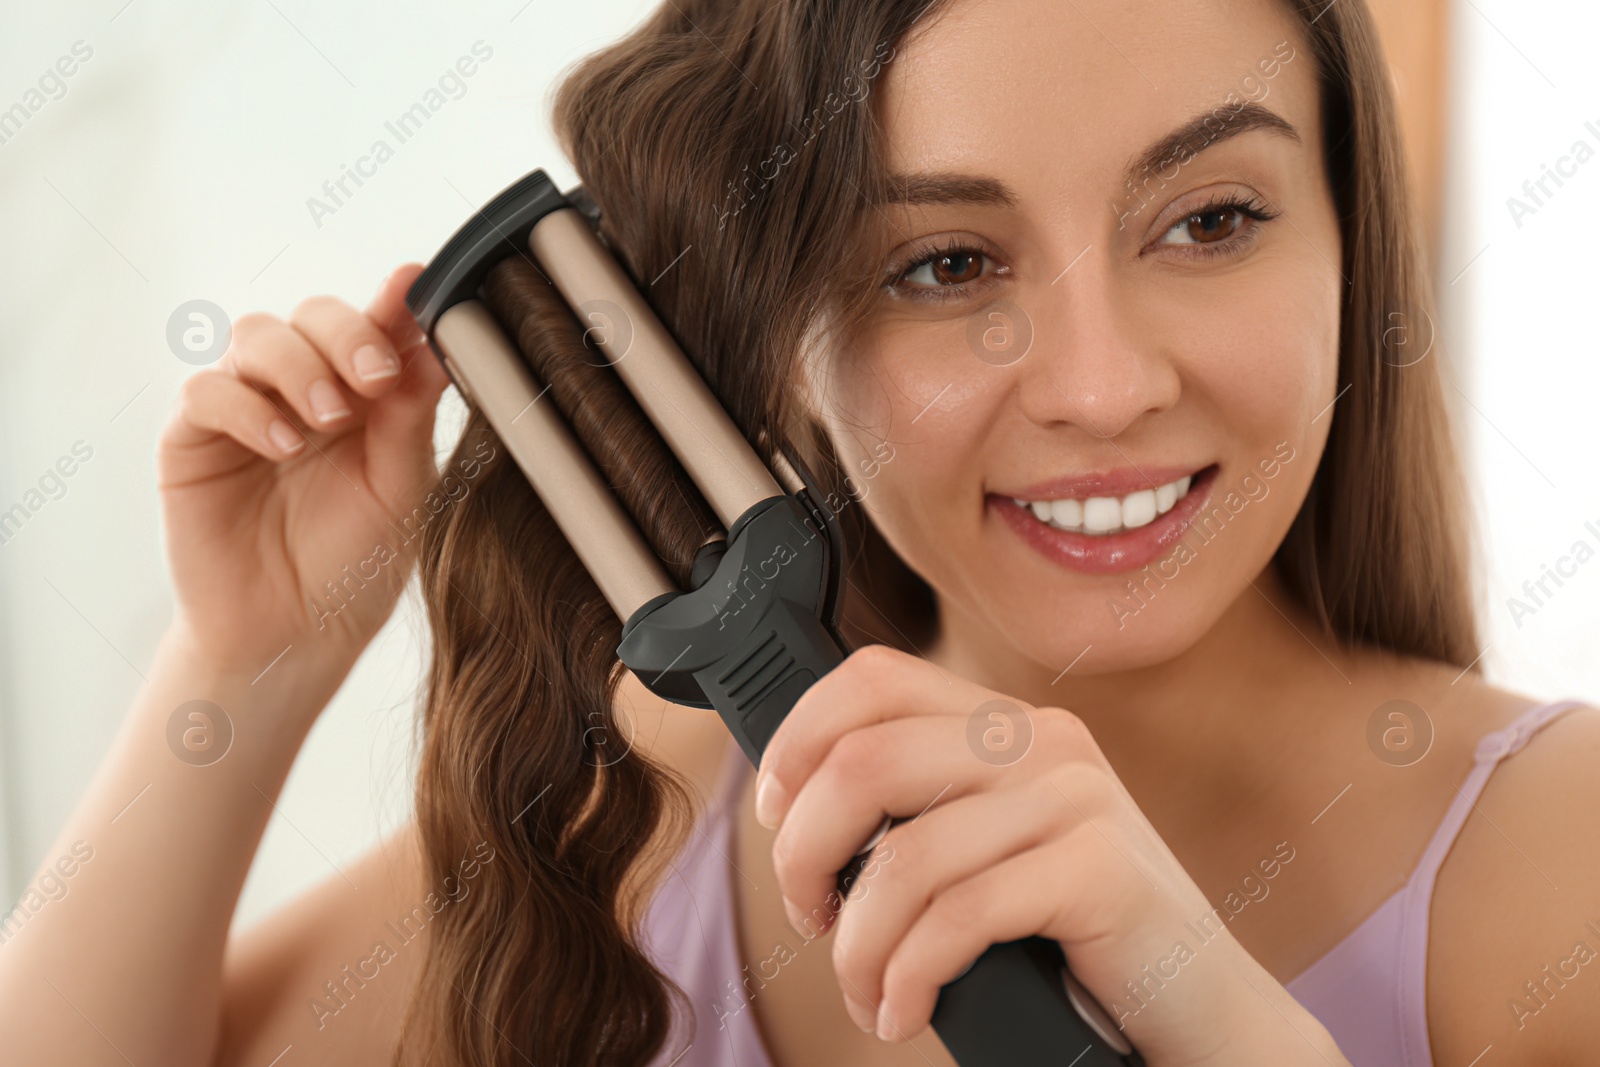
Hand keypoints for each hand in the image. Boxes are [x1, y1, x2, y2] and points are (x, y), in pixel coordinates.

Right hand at [157, 264, 449, 680]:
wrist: (296, 636)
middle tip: (375, 379)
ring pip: (256, 336)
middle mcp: (305, 390)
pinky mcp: (194, 440)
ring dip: (299, 367)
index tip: (413, 286)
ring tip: (329, 421)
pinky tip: (283, 446)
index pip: (375, 327)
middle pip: (312, 314)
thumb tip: (433, 341)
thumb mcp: (400, 490)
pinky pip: (207, 391)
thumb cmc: (356, 565)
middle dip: (347, 333)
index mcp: (365, 396)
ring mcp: (247, 408)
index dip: (393, 302)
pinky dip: (247, 407)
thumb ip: (410, 416)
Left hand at [753, 645, 1344, 1065]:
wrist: (1198, 1007)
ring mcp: (1076, 798)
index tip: (776, 816)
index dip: (798, 740)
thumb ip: (919, 812)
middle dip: (805, 852)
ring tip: (867, 992)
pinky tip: (905, 1008)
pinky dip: (908, 975)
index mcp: (1004, 723)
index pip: (872, 678)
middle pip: (865, 761)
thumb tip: (795, 816)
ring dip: (859, 945)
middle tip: (812, 917)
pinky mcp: (1100, 868)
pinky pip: (960, 914)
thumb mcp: (987, 849)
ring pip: (904, 857)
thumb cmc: (1071, 937)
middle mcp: (1041, 741)